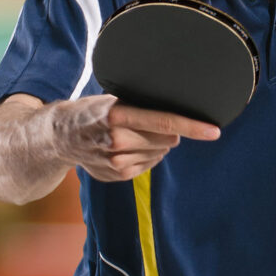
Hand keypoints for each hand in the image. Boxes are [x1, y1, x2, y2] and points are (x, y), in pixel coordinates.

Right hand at [51, 95, 220, 181]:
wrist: (61, 136)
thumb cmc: (93, 111)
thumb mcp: (113, 99)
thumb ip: (142, 105)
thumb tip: (178, 111)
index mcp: (117, 115)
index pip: (164, 122)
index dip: (192, 126)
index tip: (213, 130)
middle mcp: (117, 140)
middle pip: (167, 140)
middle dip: (169, 132)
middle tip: (148, 123)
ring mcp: (116, 162)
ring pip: (160, 153)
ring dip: (157, 145)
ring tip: (134, 135)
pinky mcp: (117, 176)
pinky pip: (149, 165)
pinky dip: (146, 156)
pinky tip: (129, 147)